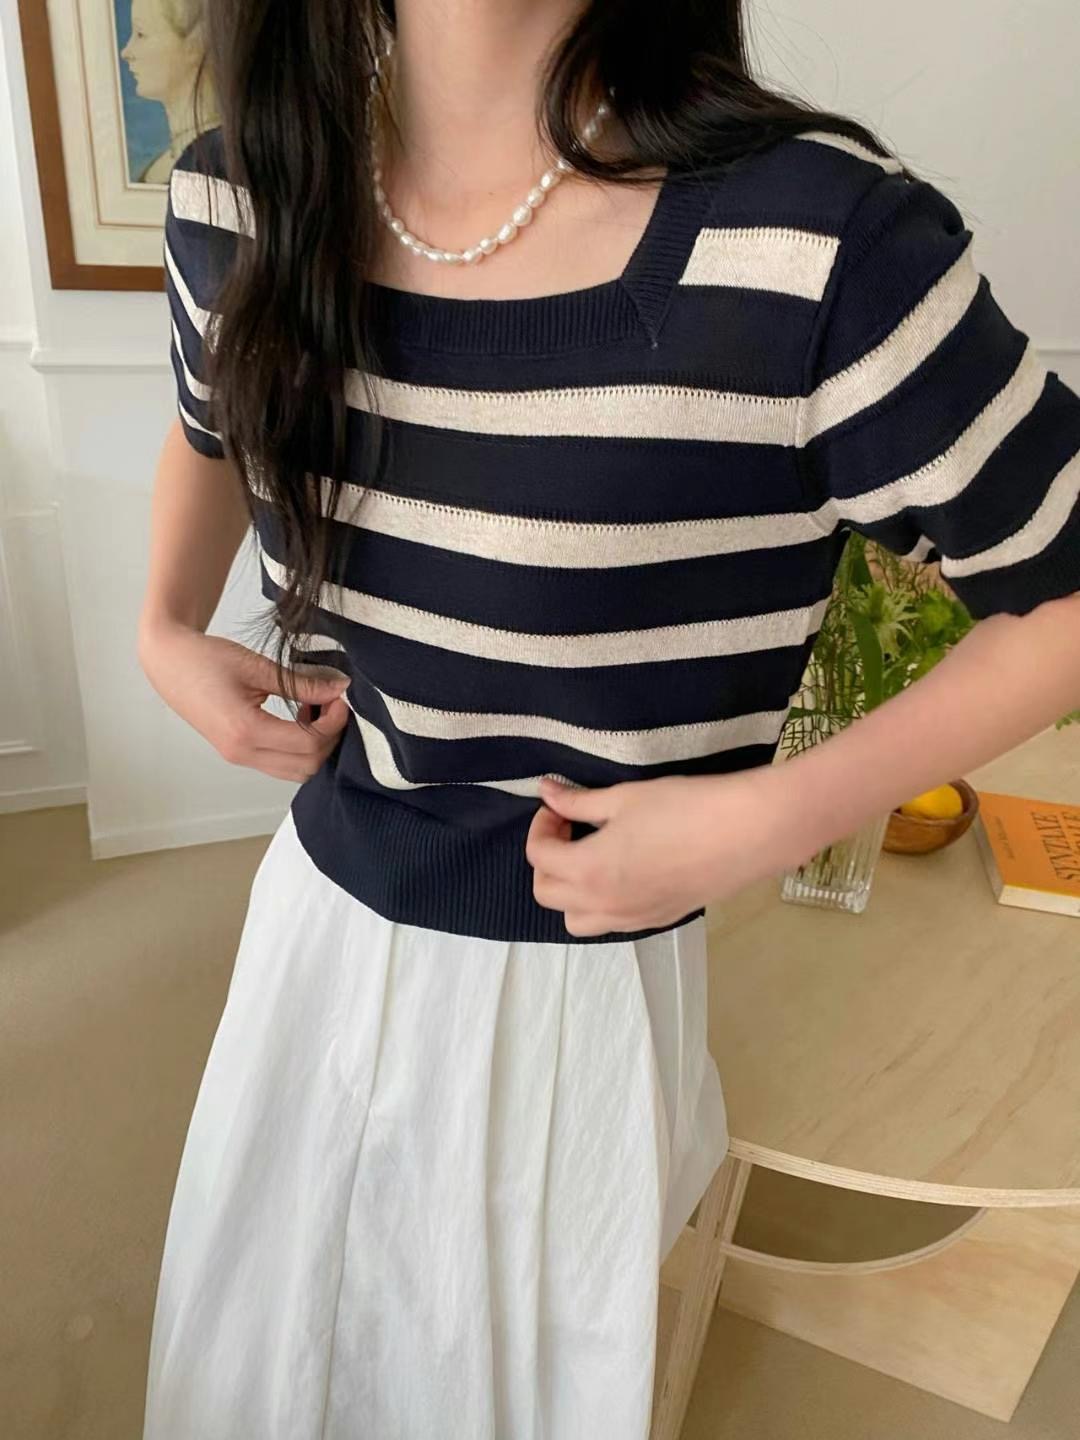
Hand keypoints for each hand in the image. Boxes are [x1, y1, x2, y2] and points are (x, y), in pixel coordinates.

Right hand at [138, 621, 351, 781]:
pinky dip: (299, 748)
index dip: (334, 722)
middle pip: (307, 766)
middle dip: (329, 737)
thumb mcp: (258, 667)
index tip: (340, 697)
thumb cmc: (205, 659)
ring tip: (316, 710)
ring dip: (316, 747)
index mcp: (245, 731)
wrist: (168, 663)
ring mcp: (238, 757)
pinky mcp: (238, 754)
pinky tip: (299, 718)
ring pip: (295, 771)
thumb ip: (302, 683)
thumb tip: (339, 689)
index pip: (309, 743)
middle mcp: (242, 753)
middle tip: (332, 704)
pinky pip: (280, 764)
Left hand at [524, 767, 797, 936]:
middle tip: (570, 829)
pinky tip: (622, 871)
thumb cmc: (684, 807)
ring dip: (570, 891)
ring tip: (590, 857)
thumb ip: (579, 801)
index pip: (538, 857)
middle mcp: (604, 904)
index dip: (541, 826)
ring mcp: (631, 918)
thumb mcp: (625, 798)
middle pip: (547, 894)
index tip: (559, 806)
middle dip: (547, 861)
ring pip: (576, 919)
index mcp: (589, 871)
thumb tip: (546, 792)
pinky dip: (600, 903)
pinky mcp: (657, 921)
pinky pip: (610, 923)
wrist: (746, 834)